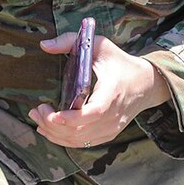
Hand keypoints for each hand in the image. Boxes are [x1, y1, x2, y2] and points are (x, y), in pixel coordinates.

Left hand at [28, 31, 172, 147]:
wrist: (147, 84)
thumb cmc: (120, 63)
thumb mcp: (99, 45)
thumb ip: (70, 41)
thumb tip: (44, 44)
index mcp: (112, 93)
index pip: (94, 112)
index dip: (72, 118)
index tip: (52, 114)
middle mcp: (113, 115)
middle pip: (80, 130)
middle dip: (53, 124)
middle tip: (36, 111)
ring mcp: (111, 128)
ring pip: (79, 140)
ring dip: (55, 133)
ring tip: (38, 118)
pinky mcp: (108, 134)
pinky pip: (83, 143)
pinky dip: (64, 139)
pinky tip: (49, 129)